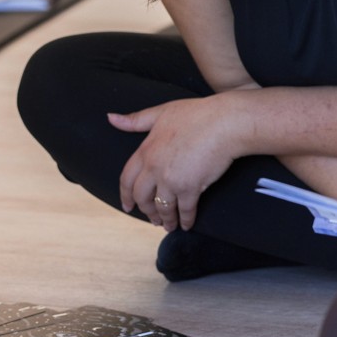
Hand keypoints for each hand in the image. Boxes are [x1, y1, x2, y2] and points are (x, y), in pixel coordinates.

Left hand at [109, 95, 242, 231]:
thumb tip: (110, 117)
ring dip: (165, 219)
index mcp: (146, 151)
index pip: (127, 179)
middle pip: (142, 198)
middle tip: (152, 218)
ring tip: (168, 225)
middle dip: (146, 211)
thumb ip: (136, 120)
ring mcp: (171, 181)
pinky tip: (187, 224)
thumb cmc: (198, 114)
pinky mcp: (191, 189)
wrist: (226, 123)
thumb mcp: (162, 112)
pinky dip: (185, 220)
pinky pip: (185, 210)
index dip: (126, 196)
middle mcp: (154, 168)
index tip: (128, 206)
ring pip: (162, 208)